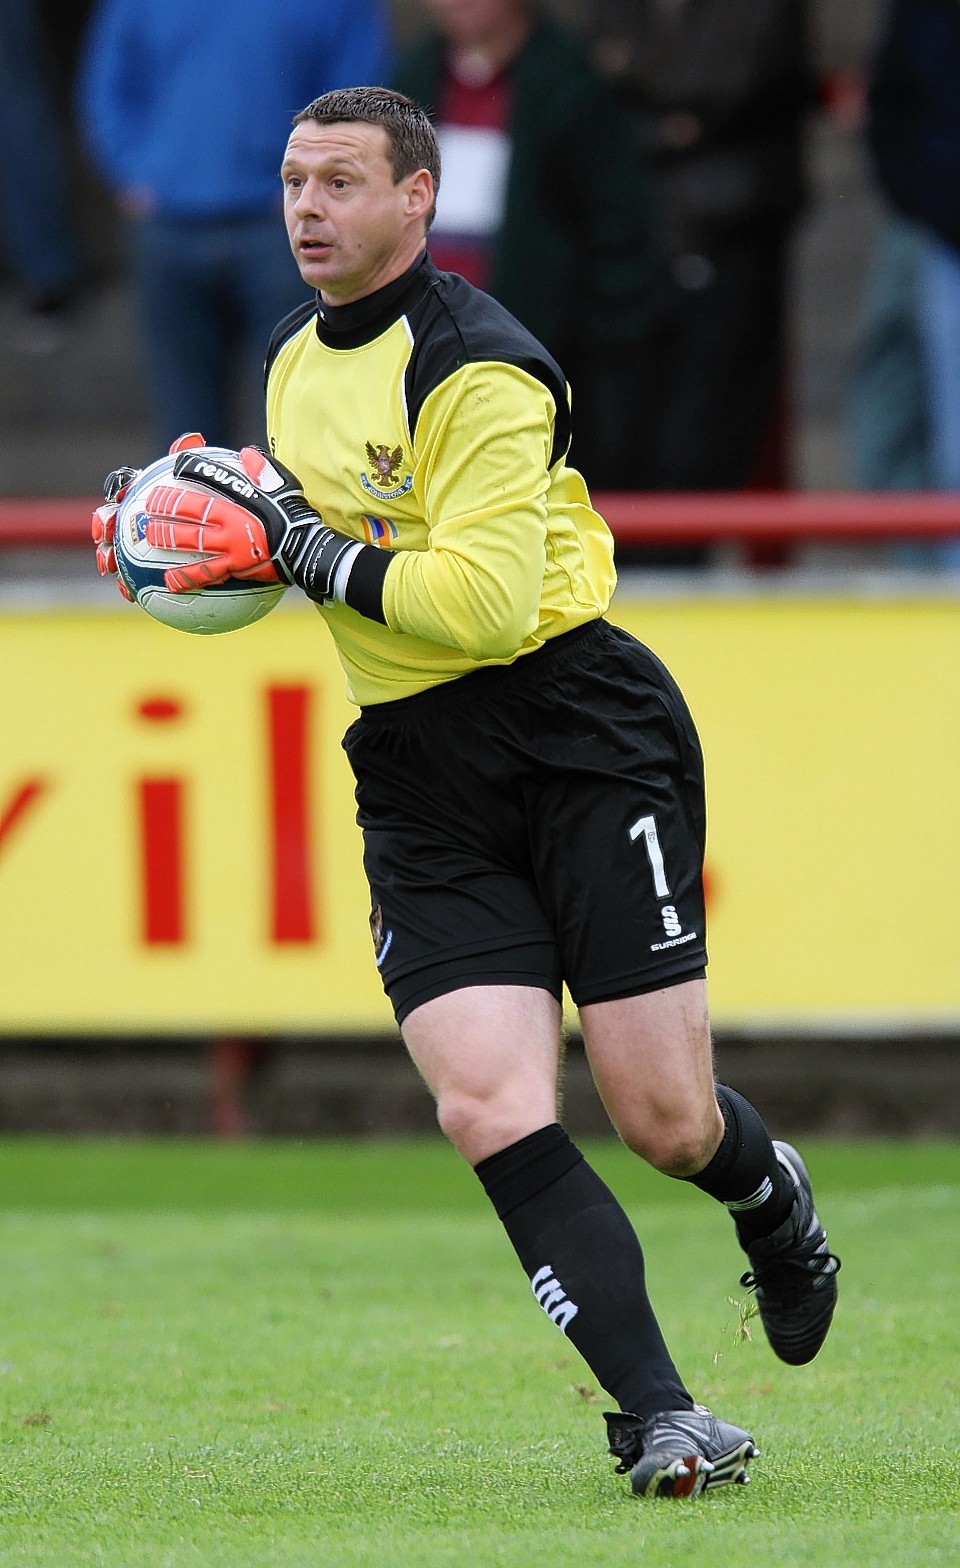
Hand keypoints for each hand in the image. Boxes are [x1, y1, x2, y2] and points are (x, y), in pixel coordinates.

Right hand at [91, 434, 206, 598]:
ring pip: (115, 550)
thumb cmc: (217, 505)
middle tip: (104, 533)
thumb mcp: (213, 481)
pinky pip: (133, 579)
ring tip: (109, 567)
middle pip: (111, 518)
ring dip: (107, 557)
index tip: (121, 496)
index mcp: (147, 494)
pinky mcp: (146, 570)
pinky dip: (128, 586)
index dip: (119, 491)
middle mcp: (137, 518)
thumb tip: (192, 438)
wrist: (231, 537)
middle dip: (103, 526)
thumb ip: (198, 460)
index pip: (126, 487)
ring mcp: (139, 545)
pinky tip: (131, 595)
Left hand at [143, 446, 361, 602]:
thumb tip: (246, 453)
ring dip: (167, 541)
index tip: (166, 476)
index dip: (183, 482)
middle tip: (145, 509)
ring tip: (148, 539)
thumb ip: (262, 469)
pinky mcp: (235, 569)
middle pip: (188, 517)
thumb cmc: (295, 515)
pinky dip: (186, 579)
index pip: (203, 489)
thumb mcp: (283, 485)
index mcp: (237, 504)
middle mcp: (229, 526)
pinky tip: (169, 583)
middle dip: (163, 512)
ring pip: (191, 544)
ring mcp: (230, 549)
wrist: (308, 551)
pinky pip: (206, 575)